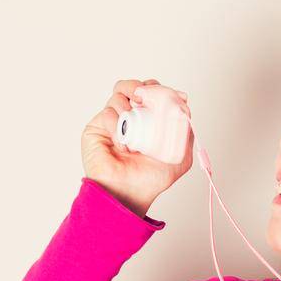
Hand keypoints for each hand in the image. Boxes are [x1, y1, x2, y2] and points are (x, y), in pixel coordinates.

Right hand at [81, 78, 193, 216]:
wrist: (131, 194)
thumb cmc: (152, 179)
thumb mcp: (180, 155)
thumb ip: (184, 131)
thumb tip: (184, 106)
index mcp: (147, 120)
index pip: (151, 92)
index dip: (159, 89)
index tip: (172, 96)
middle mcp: (129, 117)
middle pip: (132, 86)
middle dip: (142, 87)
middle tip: (147, 99)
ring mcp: (112, 122)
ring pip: (118, 95)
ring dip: (129, 106)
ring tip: (135, 129)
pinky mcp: (96, 128)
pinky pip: (107, 114)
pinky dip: (117, 126)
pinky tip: (124, 145)